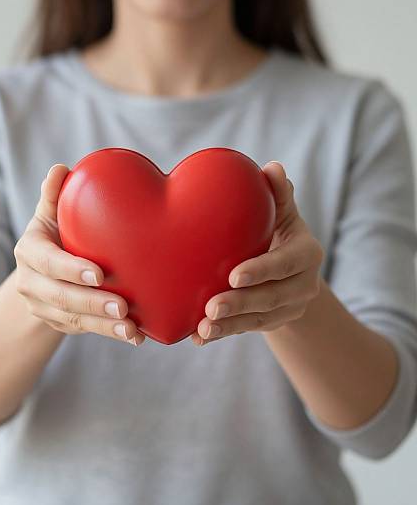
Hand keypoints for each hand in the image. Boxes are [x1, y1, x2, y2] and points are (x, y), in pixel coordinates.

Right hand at [14, 164, 144, 345]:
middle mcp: (31, 283)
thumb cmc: (54, 235)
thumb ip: (54, 196)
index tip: (99, 275)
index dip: (71, 270)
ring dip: (104, 326)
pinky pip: (85, 331)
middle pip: (61, 297)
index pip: (47, 262)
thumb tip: (60, 168)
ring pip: (74, 320)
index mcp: (29, 252)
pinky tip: (136, 336)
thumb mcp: (50, 216)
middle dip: (92, 304)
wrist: (41, 271)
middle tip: (123, 307)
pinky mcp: (59, 324)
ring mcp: (44, 307)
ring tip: (132, 330)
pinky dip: (109, 334)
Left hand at [191, 161, 323, 345]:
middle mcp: (304, 285)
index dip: (262, 271)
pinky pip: (245, 330)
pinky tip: (198, 337)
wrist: (289, 269)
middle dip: (241, 304)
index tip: (233, 275)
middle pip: (272, 298)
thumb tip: (272, 167)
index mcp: (307, 254)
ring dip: (229, 325)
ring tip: (202, 328)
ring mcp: (288, 309)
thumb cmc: (278, 232)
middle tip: (211, 307)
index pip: (286, 264)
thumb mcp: (283, 214)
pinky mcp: (271, 323)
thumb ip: (278, 196)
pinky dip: (222, 334)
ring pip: (257, 320)